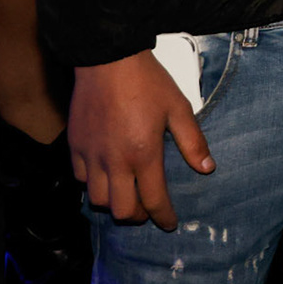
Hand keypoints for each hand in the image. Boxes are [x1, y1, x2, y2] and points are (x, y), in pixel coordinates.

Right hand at [68, 51, 213, 229]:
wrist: (108, 60)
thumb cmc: (147, 82)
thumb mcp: (179, 108)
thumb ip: (192, 142)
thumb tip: (207, 168)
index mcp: (144, 154)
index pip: (154, 200)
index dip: (163, 217)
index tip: (169, 224)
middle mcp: (115, 161)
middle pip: (121, 210)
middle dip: (138, 216)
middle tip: (148, 210)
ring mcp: (92, 155)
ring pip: (96, 200)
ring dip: (113, 204)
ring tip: (127, 195)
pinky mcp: (75, 146)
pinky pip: (80, 179)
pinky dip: (93, 185)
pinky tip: (105, 176)